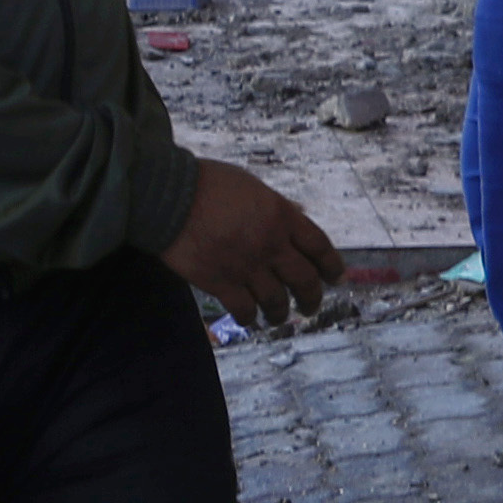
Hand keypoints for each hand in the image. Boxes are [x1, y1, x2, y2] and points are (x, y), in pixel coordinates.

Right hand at [162, 159, 342, 328]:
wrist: (168, 197)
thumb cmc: (206, 184)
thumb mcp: (252, 186)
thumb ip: (277, 205)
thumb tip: (298, 215)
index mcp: (282, 217)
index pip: (319, 247)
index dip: (331, 265)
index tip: (335, 277)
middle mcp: (271, 245)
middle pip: (303, 279)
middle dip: (311, 297)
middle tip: (309, 306)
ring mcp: (246, 266)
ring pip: (276, 299)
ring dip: (279, 312)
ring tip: (277, 318)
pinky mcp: (220, 282)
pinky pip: (243, 308)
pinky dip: (249, 317)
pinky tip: (248, 319)